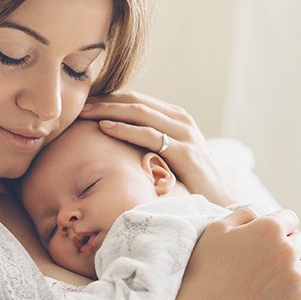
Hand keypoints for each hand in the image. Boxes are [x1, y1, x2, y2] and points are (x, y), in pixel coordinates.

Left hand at [80, 90, 239, 205]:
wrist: (223, 201)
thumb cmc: (191, 183)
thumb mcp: (169, 157)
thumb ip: (150, 145)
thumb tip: (118, 145)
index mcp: (175, 118)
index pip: (136, 100)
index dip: (109, 98)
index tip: (84, 102)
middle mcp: (180, 120)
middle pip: (135, 101)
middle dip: (104, 100)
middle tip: (77, 103)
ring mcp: (184, 134)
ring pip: (140, 112)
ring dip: (108, 110)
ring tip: (84, 111)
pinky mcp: (184, 152)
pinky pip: (149, 134)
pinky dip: (125, 129)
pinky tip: (104, 127)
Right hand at [184, 207, 300, 299]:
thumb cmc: (204, 270)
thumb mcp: (215, 230)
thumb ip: (242, 214)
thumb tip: (259, 215)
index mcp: (268, 228)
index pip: (289, 218)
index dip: (278, 227)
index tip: (265, 239)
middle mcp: (287, 250)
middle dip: (289, 246)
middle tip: (269, 260)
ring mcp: (296, 277)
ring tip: (294, 270)